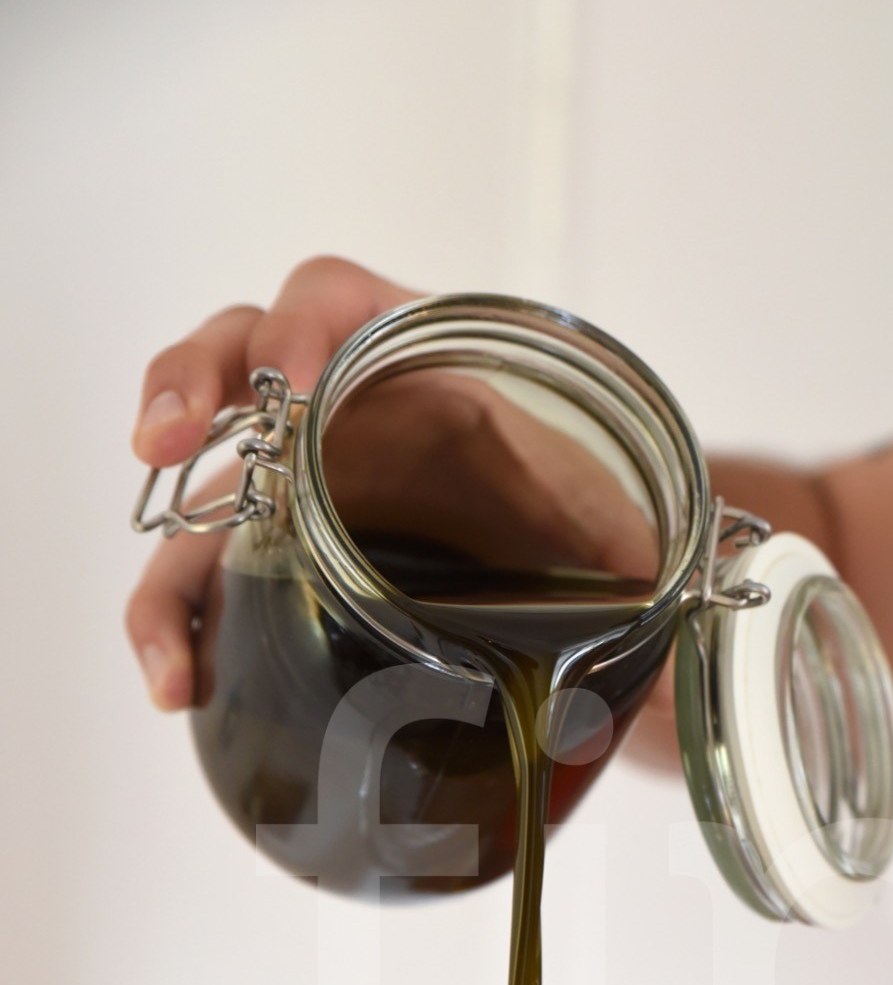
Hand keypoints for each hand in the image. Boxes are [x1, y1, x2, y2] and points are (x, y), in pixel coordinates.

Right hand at [125, 255, 657, 712]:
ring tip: (161, 636)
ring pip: (204, 476)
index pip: (340, 299)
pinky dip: (182, 620)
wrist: (589, 565)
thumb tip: (639, 683)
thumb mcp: (620, 520)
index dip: (304, 326)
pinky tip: (182, 685)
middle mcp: (347, 405)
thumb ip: (632, 569)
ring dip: (167, 538)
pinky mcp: (280, 552)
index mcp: (425, 360)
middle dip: (191, 389)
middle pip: (237, 357)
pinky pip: (210, 569)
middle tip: (164, 445)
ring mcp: (302, 478)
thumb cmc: (596, 516)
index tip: (291, 382)